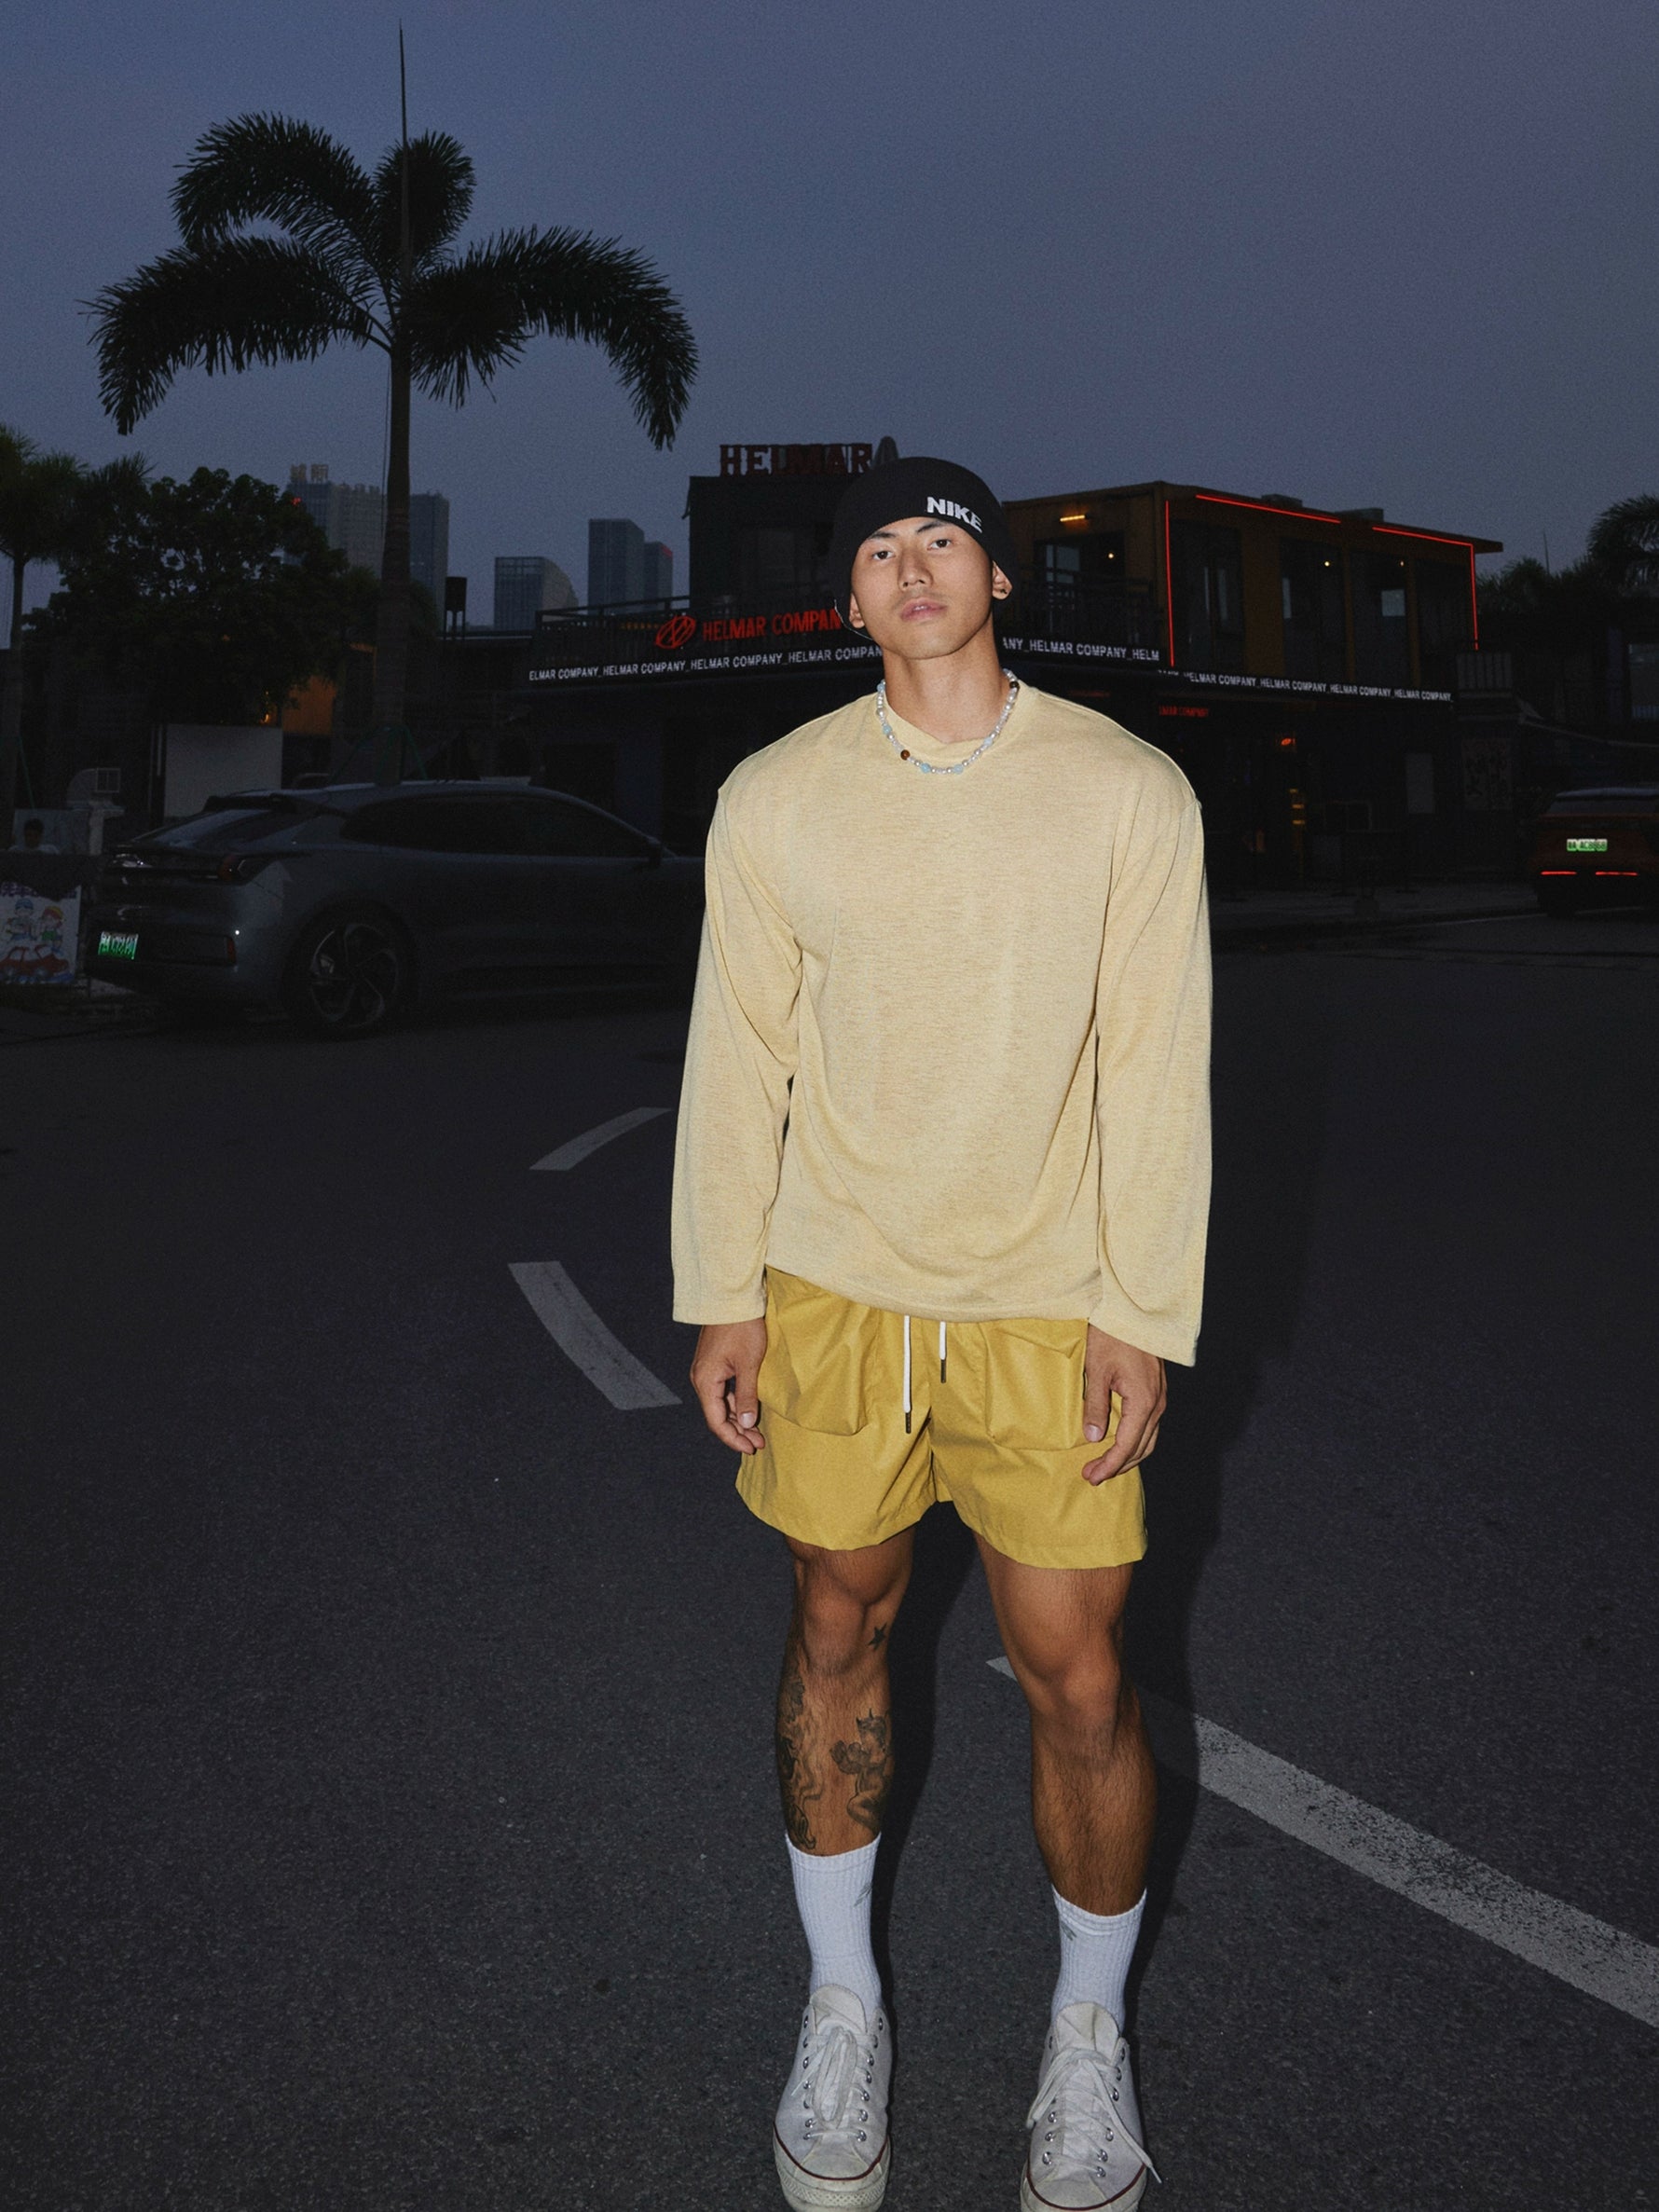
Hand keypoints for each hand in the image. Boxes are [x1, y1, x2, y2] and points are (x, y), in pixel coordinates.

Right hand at [690, 1319, 768, 1454]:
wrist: (733, 1299)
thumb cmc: (742, 1328)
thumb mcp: (750, 1364)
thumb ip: (747, 1396)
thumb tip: (747, 1423)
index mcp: (706, 1381)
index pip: (716, 1421)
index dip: (733, 1438)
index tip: (751, 1448)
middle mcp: (701, 1379)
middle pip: (717, 1415)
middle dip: (737, 1431)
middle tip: (759, 1443)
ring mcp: (706, 1371)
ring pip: (720, 1404)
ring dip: (737, 1418)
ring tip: (756, 1431)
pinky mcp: (714, 1364)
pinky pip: (722, 1391)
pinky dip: (735, 1403)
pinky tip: (749, 1409)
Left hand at [1081, 1326, 1165, 1484]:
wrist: (1134, 1309)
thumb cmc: (1113, 1335)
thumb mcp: (1097, 1370)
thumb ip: (1097, 1406)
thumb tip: (1094, 1437)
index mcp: (1143, 1401)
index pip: (1127, 1446)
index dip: (1109, 1465)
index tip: (1091, 1476)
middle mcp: (1157, 1403)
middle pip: (1142, 1448)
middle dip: (1118, 1466)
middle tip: (1093, 1476)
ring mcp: (1160, 1397)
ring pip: (1149, 1438)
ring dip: (1128, 1456)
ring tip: (1105, 1466)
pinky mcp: (1156, 1390)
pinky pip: (1149, 1425)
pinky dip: (1135, 1440)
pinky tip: (1119, 1442)